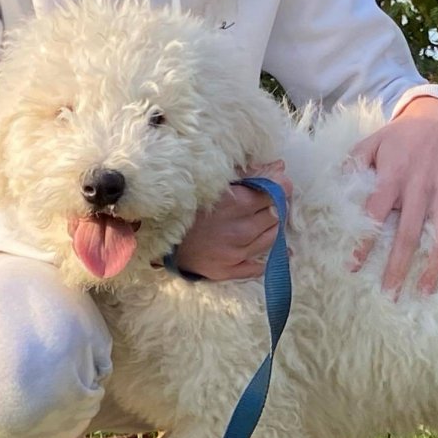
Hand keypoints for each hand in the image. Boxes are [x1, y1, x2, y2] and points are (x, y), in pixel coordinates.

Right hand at [176, 160, 291, 280]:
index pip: (275, 193)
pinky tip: (278, 252)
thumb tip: (280, 167)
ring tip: (265, 221)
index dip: (280, 188)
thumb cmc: (185, 204)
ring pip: (273, 238)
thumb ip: (249, 174)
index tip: (279, 185)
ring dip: (273, 227)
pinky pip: (259, 267)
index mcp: (238, 203)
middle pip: (277, 215)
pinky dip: (269, 258)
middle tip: (269, 202)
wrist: (157, 236)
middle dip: (277, 206)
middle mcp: (241, 230)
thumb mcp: (215, 183)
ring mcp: (236, 253)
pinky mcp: (229, 270)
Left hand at [348, 96, 437, 295]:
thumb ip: (353, 164)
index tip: (354, 267)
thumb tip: (333, 186)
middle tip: (390, 293)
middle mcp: (421, 184)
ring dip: (434, 265)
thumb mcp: (371, 142)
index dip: (365, 241)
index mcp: (394, 175)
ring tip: (424, 291)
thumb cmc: (400, 135)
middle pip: (410, 232)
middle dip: (399, 266)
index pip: (376, 213)